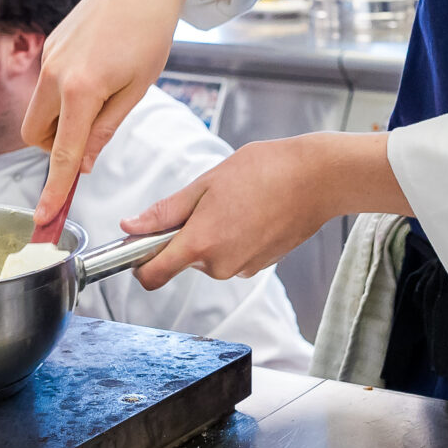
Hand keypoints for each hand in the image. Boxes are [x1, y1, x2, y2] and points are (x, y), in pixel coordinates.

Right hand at [21, 0, 233, 231]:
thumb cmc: (150, 32)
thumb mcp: (137, 89)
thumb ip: (104, 129)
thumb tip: (80, 162)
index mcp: (81, 89)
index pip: (61, 154)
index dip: (53, 189)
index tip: (44, 218)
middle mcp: (54, 74)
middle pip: (35, 135)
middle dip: (54, 150)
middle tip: (89, 141)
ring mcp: (48, 57)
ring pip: (37, 111)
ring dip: (58, 123)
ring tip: (100, 102)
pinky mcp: (49, 44)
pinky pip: (45, 86)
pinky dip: (61, 97)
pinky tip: (95, 75)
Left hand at [119, 133, 406, 290]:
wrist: (317, 178)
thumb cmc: (265, 171)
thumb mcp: (206, 183)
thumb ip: (166, 211)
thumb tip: (131, 227)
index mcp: (200, 244)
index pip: (152, 276)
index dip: (138, 264)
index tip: (138, 247)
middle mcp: (220, 265)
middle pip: (184, 260)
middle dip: (187, 235)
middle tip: (208, 200)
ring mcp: (243, 268)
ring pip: (209, 257)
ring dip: (213, 234)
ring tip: (236, 201)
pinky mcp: (260, 265)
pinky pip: (232, 256)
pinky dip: (234, 238)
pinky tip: (252, 212)